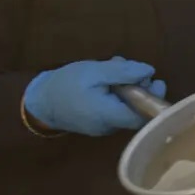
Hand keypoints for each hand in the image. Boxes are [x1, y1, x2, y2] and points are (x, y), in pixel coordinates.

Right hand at [23, 57, 166, 136]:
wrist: (39, 101)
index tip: (155, 81)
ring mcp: (105, 127)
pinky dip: (118, 94)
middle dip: (140, 87)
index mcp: (110, 116)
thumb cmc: (66, 85)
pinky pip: (116, 109)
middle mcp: (111, 126)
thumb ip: (123, 72)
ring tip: (116, 67)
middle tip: (130, 68)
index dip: (154, 99)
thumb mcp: (94, 72)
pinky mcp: (100, 123)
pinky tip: (109, 79)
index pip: (144, 115)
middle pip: (137, 110)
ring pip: (127, 107)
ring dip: (128, 87)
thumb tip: (150, 72)